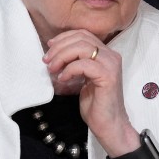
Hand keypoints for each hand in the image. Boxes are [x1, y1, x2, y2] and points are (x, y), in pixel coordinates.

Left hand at [42, 29, 139, 155]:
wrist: (109, 125)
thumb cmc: (95, 105)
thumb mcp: (82, 78)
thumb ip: (74, 63)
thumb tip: (53, 54)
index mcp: (106, 54)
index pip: (83, 34)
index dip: (64, 38)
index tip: (49, 48)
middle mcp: (111, 56)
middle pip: (81, 38)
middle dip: (59, 47)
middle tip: (47, 61)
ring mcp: (111, 65)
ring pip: (82, 47)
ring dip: (62, 56)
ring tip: (52, 69)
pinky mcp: (108, 76)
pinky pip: (84, 64)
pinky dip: (69, 70)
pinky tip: (63, 79)